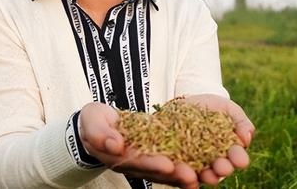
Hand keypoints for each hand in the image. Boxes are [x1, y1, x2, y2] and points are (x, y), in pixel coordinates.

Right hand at [78, 102, 200, 188]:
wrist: (99, 124)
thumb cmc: (94, 121)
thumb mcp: (91, 120)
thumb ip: (100, 132)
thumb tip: (115, 144)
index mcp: (117, 157)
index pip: (136, 162)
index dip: (151, 163)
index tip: (167, 164)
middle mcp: (134, 165)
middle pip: (156, 172)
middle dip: (174, 174)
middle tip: (191, 175)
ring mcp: (146, 163)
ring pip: (168, 173)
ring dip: (185, 175)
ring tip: (203, 175)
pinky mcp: (157, 156)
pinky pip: (174, 164)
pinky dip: (189, 165)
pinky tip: (205, 167)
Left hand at [182, 94, 254, 184]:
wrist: (185, 103)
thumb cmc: (211, 107)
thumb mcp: (227, 108)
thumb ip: (240, 121)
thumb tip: (246, 138)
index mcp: (230, 150)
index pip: (236, 157)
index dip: (239, 158)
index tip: (240, 159)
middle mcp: (215, 161)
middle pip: (220, 169)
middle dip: (223, 169)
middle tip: (222, 167)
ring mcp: (196, 164)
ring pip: (202, 175)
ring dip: (206, 176)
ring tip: (206, 174)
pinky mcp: (178, 163)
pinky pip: (180, 172)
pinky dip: (182, 174)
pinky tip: (181, 171)